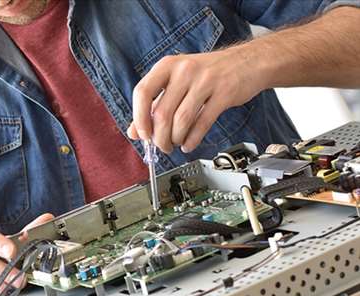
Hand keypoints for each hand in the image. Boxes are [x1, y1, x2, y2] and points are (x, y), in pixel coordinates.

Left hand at [127, 47, 263, 152]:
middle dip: (159, 137)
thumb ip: (154, 105)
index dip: (139, 118)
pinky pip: (202, 123)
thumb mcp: (176, 82)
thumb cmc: (208, 73)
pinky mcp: (224, 93)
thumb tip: (134, 131)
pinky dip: (192, 139)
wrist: (247, 62)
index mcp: (167, 66)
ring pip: (181, 120)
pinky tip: (189, 144)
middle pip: (162, 112)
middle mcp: (184, 70)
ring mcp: (205, 81)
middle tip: (162, 146)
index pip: (142, 92)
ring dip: (176, 139)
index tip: (143, 135)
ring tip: (176, 143)